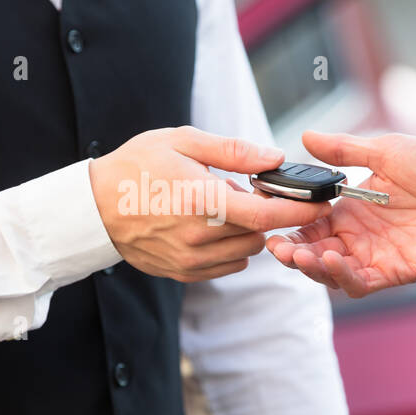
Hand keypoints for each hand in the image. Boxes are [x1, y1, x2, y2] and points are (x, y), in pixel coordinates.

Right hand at [90, 126, 332, 281]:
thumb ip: (233, 151)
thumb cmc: (136, 166)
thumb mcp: (182, 141)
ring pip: (246, 251)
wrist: (92, 207)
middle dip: (266, 214)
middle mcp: (200, 237)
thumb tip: (276, 157)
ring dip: (247, 231)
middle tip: (248, 191)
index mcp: (202, 201)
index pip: (267, 215)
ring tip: (221, 206)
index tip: (323, 201)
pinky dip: (230, 248)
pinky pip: (227, 265)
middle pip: (261, 234)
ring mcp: (191, 260)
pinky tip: (210, 225)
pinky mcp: (183, 272)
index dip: (301, 210)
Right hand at [266, 131, 415, 296]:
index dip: (289, 222)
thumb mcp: (388, 150)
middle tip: (276, 245)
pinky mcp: (394, 272)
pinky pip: (359, 283)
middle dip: (291, 250)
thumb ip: (345, 150)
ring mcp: (375, 255)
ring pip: (330, 270)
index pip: (310, 220)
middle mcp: (360, 234)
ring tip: (296, 255)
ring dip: (310, 266)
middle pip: (314, 249)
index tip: (271, 215)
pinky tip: (330, 260)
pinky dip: (341, 276)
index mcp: (353, 206)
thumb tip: (305, 136)